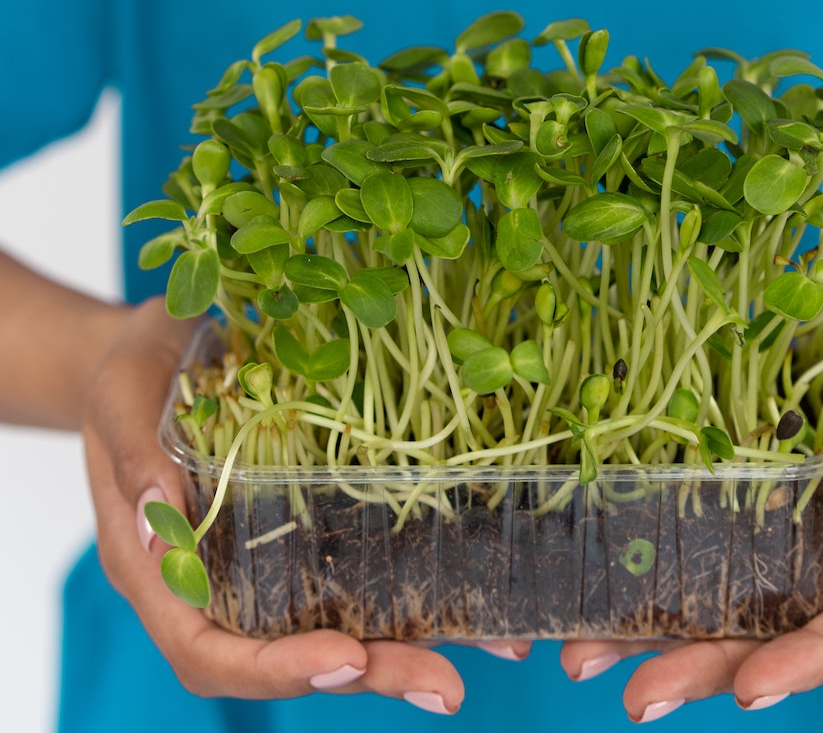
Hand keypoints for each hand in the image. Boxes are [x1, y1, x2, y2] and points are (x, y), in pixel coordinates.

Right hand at [82, 298, 523, 711]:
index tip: (346, 660)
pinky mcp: (306, 531)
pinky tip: (475, 594)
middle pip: (286, 657)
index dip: (275, 669)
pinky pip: (358, 574)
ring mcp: (266, 562)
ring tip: (488, 648)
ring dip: (408, 646)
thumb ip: (134, 459)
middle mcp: (217, 583)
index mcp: (160, 570)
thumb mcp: (121, 396)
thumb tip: (160, 532)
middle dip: (367, 674)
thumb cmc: (134, 369)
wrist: (168, 349)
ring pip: (334, 626)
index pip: (209, 650)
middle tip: (445, 684)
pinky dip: (415, 591)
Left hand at [560, 281, 822, 720]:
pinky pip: (718, 562)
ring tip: (592, 658)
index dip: (814, 660)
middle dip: (717, 668)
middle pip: (794, 635)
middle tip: (642, 696)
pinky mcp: (764, 520)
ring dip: (670, 641)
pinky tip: (605, 602)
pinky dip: (664, 588)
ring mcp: (808, 545)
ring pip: (745, 611)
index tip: (751, 688)